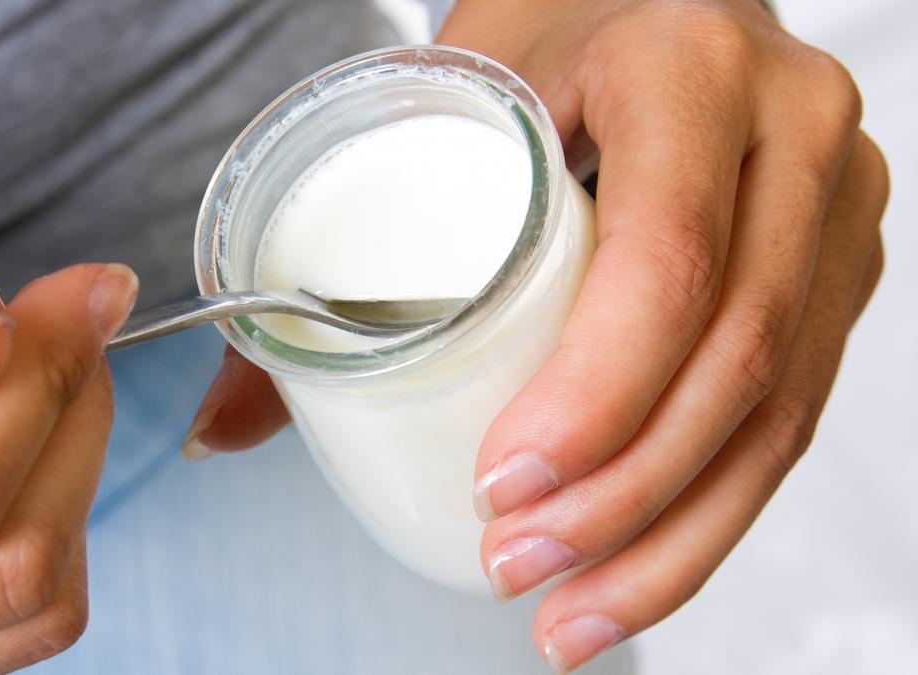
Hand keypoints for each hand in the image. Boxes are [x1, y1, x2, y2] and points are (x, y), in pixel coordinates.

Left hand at [187, 0, 886, 669]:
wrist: (652, 5)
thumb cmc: (542, 46)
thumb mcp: (443, 105)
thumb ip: (330, 257)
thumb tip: (223, 424)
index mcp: (686, 64)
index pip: (667, 255)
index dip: (594, 394)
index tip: (502, 483)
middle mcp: (789, 133)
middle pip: (734, 358)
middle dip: (619, 498)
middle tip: (511, 561)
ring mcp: (834, 207)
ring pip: (778, 412)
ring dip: (670, 538)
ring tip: (564, 610)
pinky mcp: (839, 270)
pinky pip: (794, 414)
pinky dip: (714, 509)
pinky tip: (635, 569)